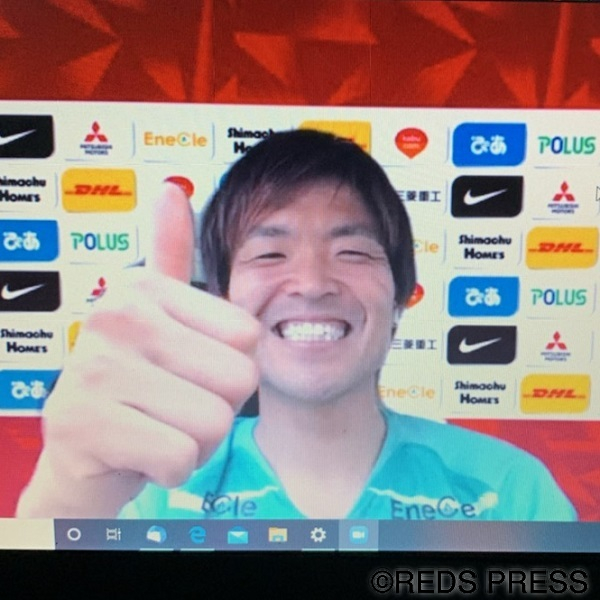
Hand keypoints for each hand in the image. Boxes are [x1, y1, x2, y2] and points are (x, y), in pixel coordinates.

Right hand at [17, 183, 259, 516]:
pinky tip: (141, 455)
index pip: (248, 337)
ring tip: (156, 428)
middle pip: (239, 379)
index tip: (186, 373)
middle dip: (216, 408)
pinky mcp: (84, 424)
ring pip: (213, 422)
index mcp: (143, 287)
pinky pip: (180, 458)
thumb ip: (168, 255)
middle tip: (172, 408)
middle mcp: (115, 315)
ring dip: (196, 441)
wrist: (83, 455)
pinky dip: (172, 468)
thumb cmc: (135, 384)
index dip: (229, 368)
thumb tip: (170, 190)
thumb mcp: (155, 315)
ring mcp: (94, 368)